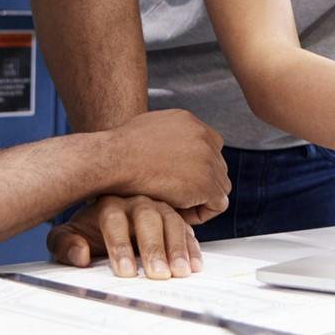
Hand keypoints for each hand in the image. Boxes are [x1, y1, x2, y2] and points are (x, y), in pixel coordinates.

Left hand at [48, 195, 204, 278]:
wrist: (102, 223)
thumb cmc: (85, 233)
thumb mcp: (66, 238)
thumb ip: (66, 246)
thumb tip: (81, 255)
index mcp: (108, 204)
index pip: (115, 220)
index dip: (120, 246)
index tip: (125, 272)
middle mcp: (136, 201)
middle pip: (149, 218)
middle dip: (154, 247)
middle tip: (158, 274)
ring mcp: (159, 208)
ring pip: (172, 221)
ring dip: (178, 248)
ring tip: (179, 272)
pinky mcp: (175, 219)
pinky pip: (187, 230)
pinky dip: (192, 248)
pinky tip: (193, 266)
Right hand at [94, 109, 229, 218]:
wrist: (115, 159)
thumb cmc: (118, 151)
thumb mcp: (146, 130)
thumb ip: (165, 137)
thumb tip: (164, 150)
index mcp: (189, 121)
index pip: (210, 145)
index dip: (198, 165)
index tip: (180, 179)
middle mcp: (203, 136)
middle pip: (217, 166)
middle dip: (200, 182)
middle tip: (177, 196)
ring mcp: (208, 159)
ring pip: (220, 185)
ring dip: (201, 198)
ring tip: (175, 206)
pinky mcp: (207, 183)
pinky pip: (218, 204)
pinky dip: (202, 213)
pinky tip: (179, 214)